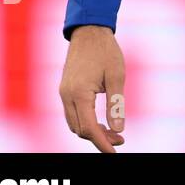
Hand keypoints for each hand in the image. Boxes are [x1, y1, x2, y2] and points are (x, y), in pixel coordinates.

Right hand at [59, 25, 125, 151]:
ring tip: (114, 132)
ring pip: (74, 124)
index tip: (114, 152)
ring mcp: (63, 93)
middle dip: (99, 138)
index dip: (101, 143)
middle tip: (121, 140)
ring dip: (92, 131)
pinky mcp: (65, 90)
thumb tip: (119, 129)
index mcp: (79, 93)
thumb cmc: (106, 51)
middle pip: (80, 129)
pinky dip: (86, 122)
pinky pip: (73, 114)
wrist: (89, 32)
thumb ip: (116, 103)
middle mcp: (66, 96)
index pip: (88, 128)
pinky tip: (101, 121)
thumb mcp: (117, 76)